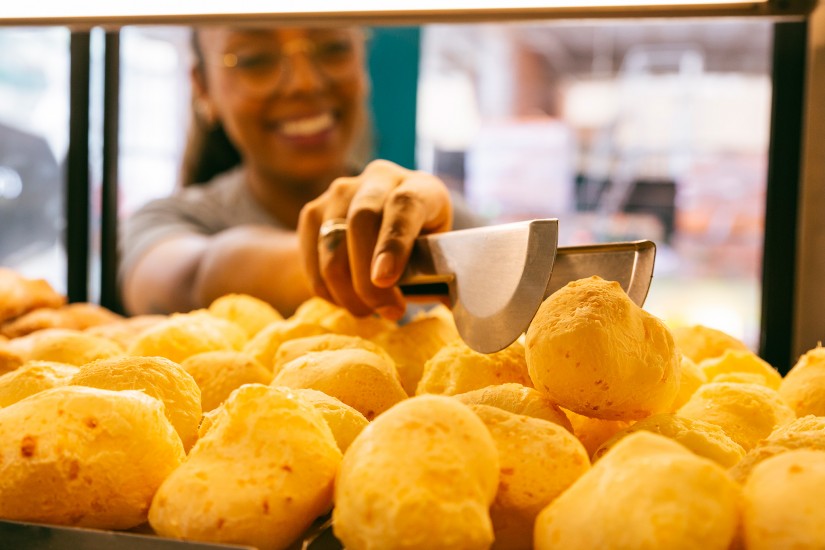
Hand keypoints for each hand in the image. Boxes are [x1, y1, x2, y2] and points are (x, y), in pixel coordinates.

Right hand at [298, 160, 452, 319]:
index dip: (393, 243)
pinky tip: (346, 300)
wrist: (386, 226)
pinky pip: (311, 255)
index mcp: (421, 187)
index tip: (386, 280)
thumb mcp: (440, 255)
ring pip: (331, 242)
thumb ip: (441, 275)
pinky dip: (325, 287)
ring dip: (345, 289)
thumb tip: (450, 305)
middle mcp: (380, 179)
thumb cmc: (422, 248)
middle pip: (361, 221)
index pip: (404, 206)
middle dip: (366, 277)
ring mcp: (342, 191)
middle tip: (386, 311)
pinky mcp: (315, 210)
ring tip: (367, 312)